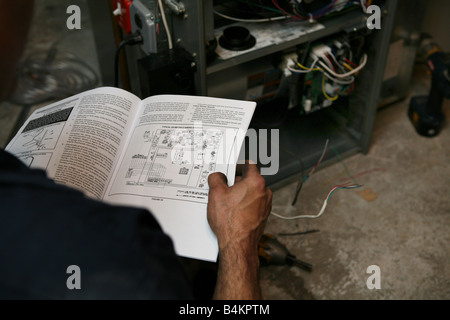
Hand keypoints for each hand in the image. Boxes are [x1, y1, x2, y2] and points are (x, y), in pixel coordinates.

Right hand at [207, 162, 271, 299]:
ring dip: (240, 195)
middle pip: (249, 180)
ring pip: (251, 193)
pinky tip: (232, 212)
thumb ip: (216, 179)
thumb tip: (217, 176)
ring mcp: (265, 205)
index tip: (231, 168)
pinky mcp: (263, 216)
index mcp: (256, 182)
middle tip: (223, 187)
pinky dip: (244, 206)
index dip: (238, 165)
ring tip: (226, 202)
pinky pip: (253, 205)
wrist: (238, 245)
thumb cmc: (230, 222)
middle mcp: (264, 192)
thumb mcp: (216, 194)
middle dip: (236, 182)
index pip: (249, 165)